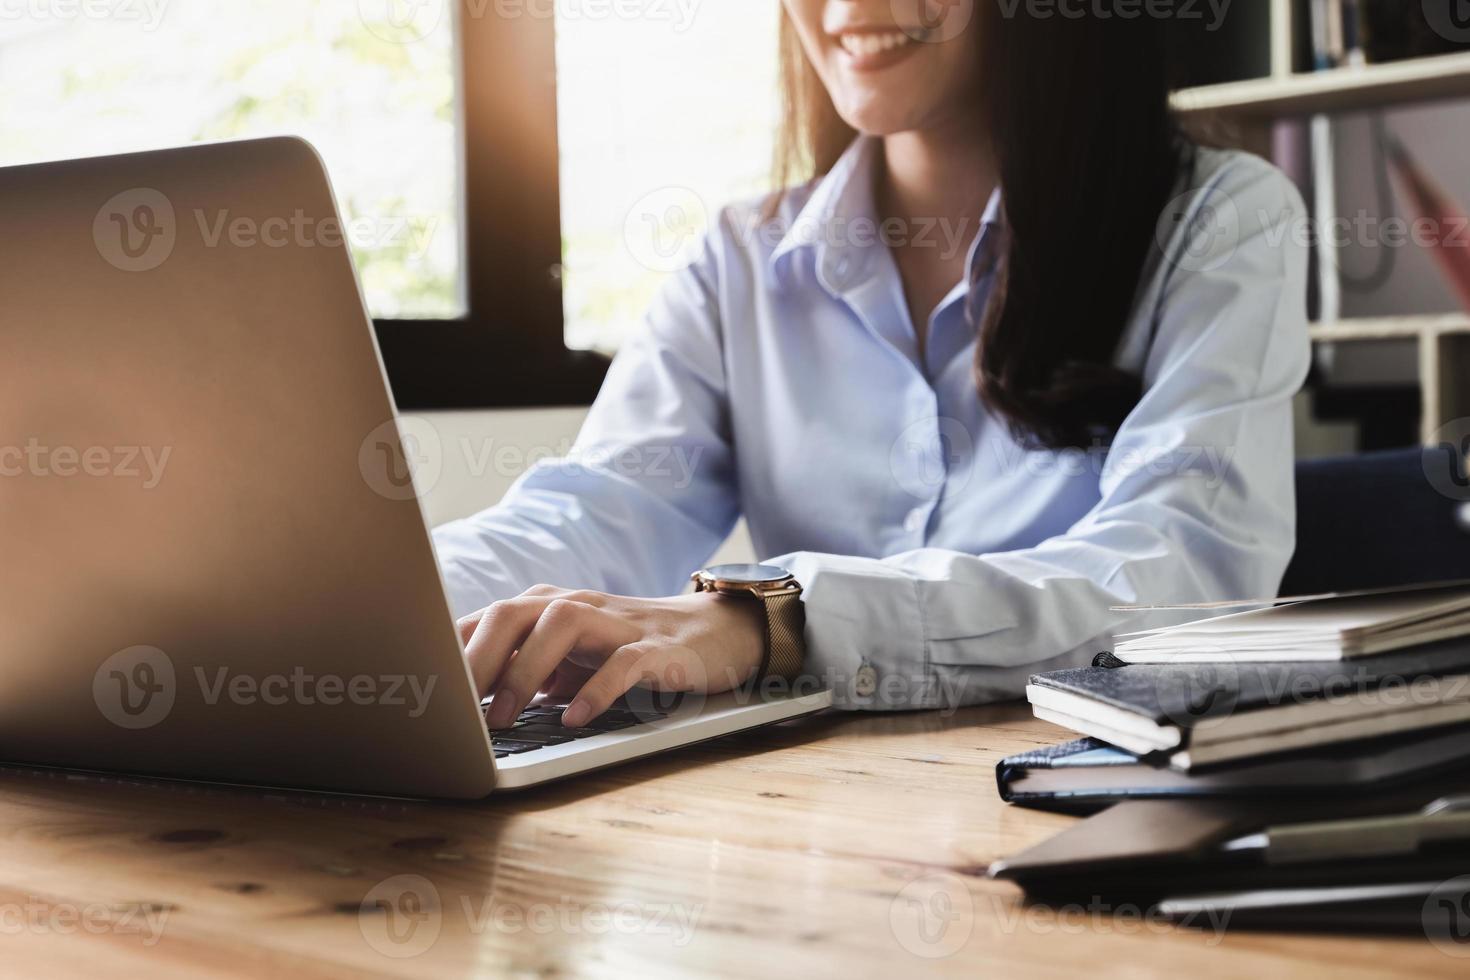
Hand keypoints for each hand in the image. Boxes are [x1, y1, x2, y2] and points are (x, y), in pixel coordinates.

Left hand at [458, 584, 765, 728]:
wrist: (713, 634)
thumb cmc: (628, 649)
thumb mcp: (569, 660)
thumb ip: (524, 670)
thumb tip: (463, 707)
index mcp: (550, 608)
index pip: (487, 617)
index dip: (449, 650)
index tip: (420, 688)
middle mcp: (578, 607)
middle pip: (514, 613)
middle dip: (477, 659)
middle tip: (452, 707)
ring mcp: (619, 625)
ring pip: (562, 627)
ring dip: (524, 673)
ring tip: (502, 718)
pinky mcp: (659, 649)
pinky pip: (623, 662)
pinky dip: (595, 689)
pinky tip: (573, 719)